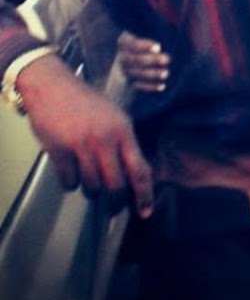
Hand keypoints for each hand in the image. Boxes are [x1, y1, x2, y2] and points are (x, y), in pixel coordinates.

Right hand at [16, 54, 153, 217]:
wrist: (54, 87)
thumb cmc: (87, 102)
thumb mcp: (116, 116)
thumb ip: (125, 142)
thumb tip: (135, 172)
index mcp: (124, 131)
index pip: (140, 169)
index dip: (144, 194)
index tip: (146, 212)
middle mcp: (105, 140)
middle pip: (116, 185)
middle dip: (116, 202)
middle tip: (115, 208)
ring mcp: (82, 146)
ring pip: (92, 186)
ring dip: (92, 191)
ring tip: (91, 182)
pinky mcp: (60, 151)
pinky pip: (69, 181)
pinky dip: (71, 183)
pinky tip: (72, 173)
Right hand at [117, 30, 169, 91]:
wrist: (136, 58)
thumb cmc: (148, 41)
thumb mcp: (147, 34)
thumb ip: (153, 32)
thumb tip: (166, 34)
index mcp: (124, 41)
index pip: (130, 43)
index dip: (143, 46)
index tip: (158, 47)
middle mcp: (122, 56)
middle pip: (134, 60)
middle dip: (151, 60)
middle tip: (167, 59)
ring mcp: (125, 71)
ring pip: (136, 73)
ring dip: (152, 74)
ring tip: (166, 73)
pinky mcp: (131, 83)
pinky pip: (138, 86)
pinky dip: (150, 87)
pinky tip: (162, 86)